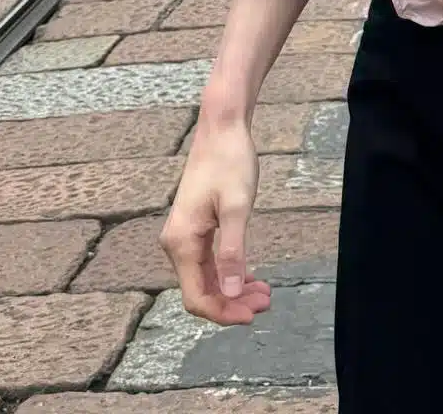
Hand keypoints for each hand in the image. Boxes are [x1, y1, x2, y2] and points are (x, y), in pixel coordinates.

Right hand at [160, 114, 272, 325]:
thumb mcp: (236, 208)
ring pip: (206, 278)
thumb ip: (233, 253)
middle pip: (201, 291)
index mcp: (181, 242)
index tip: (252, 315)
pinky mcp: (194, 228)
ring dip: (233, 290)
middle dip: (232, 302)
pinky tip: (250, 276)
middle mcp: (176, 243)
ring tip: (264, 293)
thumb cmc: (230, 161)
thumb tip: (231, 293)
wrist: (221, 128)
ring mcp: (184, 236)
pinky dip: (229, 273)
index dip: (224, 312)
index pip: (197, 297)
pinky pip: (208, 263)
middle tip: (266, 302)